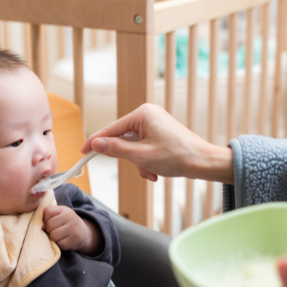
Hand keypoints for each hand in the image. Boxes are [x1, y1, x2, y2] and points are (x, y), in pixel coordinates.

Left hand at [43, 205, 101, 254]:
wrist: (83, 232)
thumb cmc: (66, 222)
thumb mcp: (58, 215)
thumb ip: (47, 217)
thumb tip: (42, 227)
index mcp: (64, 209)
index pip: (47, 212)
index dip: (46, 219)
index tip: (52, 221)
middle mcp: (70, 217)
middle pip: (49, 225)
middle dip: (49, 230)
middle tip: (56, 230)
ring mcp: (73, 229)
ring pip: (53, 236)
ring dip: (54, 238)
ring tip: (59, 236)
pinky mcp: (74, 240)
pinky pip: (60, 244)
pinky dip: (60, 244)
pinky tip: (64, 240)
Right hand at [81, 103, 233, 183]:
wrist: (203, 162)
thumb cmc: (177, 157)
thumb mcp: (141, 156)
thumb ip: (115, 150)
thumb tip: (96, 144)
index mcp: (142, 114)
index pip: (111, 129)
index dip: (96, 142)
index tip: (83, 153)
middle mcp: (148, 113)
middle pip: (123, 138)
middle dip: (129, 159)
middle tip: (142, 170)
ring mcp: (155, 121)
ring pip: (134, 145)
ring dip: (139, 162)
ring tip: (152, 172)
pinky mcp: (161, 130)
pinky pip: (144, 145)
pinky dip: (146, 159)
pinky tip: (156, 170)